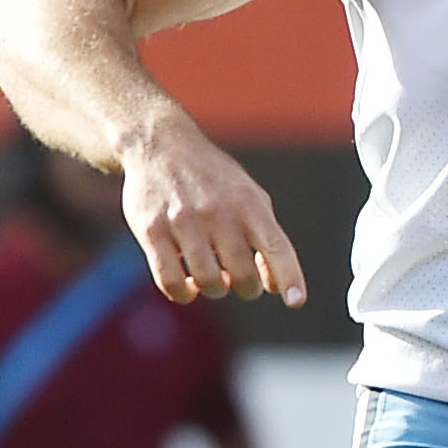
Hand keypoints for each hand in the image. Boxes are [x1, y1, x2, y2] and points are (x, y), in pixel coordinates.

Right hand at [120, 117, 306, 306]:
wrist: (162, 146)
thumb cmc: (214, 180)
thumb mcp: (249, 195)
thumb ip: (266, 236)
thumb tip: (275, 285)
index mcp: (250, 203)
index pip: (276, 246)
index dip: (289, 277)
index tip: (296, 301)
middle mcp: (219, 212)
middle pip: (242, 274)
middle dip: (247, 288)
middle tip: (242, 283)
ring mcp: (183, 221)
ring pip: (207, 281)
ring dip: (215, 290)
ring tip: (215, 281)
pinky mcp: (151, 231)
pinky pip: (170, 281)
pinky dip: (184, 293)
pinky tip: (189, 286)